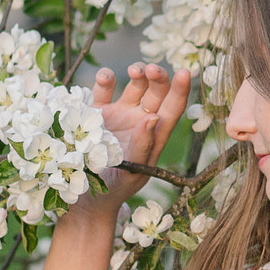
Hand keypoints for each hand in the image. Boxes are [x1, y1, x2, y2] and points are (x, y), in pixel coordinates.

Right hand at [83, 63, 189, 209]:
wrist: (85, 199)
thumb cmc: (115, 190)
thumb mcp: (132, 171)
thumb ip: (143, 145)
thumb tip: (154, 117)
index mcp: (155, 135)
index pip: (173, 108)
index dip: (181, 90)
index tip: (184, 72)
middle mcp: (140, 121)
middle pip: (156, 91)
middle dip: (158, 77)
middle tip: (152, 70)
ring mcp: (119, 115)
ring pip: (134, 85)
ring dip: (138, 73)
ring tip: (135, 70)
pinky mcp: (96, 113)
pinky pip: (103, 90)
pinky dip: (105, 78)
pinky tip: (105, 77)